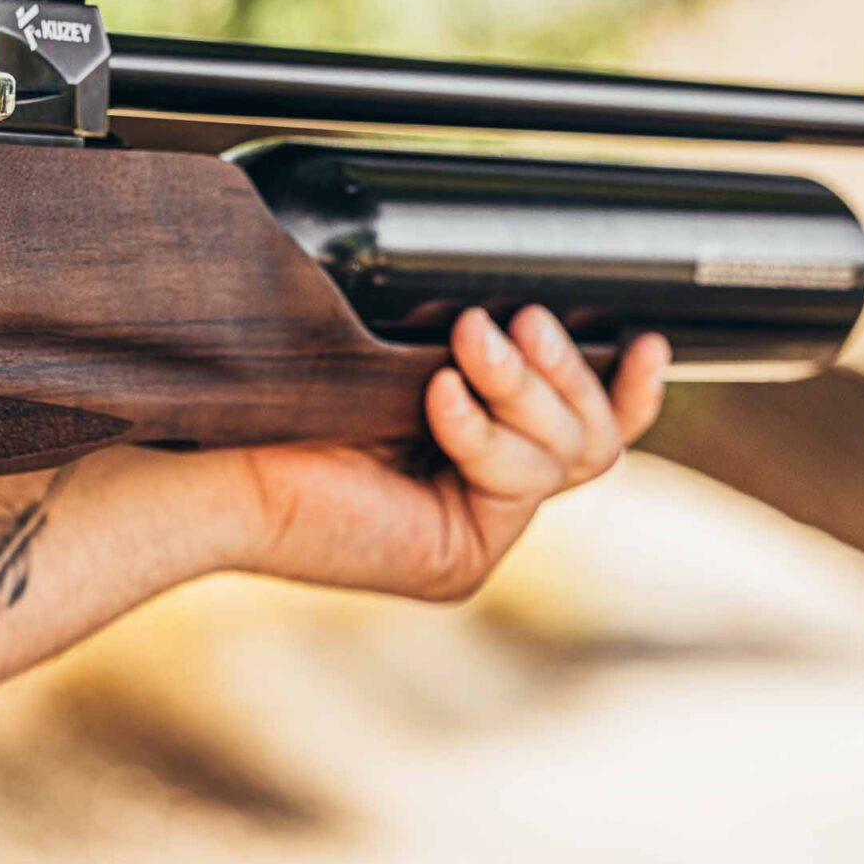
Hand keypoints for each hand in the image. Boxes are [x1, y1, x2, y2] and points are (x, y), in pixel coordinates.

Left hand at [224, 307, 668, 600]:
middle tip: (519, 320)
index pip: (585, 429)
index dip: (628, 391)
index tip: (649, 338)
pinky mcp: (457, 559)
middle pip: (593, 442)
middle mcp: (484, 504)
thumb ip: (480, 349)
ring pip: (565, 459)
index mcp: (476, 454)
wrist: (214, 453)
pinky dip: (479, 431)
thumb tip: (543, 303)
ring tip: (468, 340)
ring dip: (522, 390)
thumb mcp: (407, 357)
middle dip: (567, 373)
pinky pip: (516, 482)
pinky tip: (434, 393)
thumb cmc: (288, 395)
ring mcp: (475, 538)